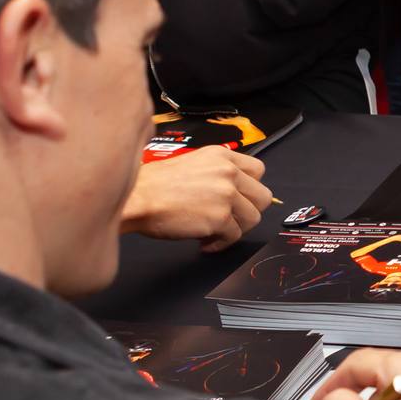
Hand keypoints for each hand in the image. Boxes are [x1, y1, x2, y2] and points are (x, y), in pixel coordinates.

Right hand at [120, 147, 270, 251]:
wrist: (137, 198)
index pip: (258, 170)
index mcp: (221, 156)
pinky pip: (234, 236)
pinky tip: (205, 242)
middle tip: (231, 219)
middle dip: (248, 211)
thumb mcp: (192, 164)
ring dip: (236, 229)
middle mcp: (228, 172)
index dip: (250, 188)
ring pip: (253, 218)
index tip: (240, 199)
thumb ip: (216, 172)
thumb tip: (231, 190)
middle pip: (262, 196)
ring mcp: (226, 194)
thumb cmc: (153, 185)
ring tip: (215, 232)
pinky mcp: (220, 217)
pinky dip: (221, 243)